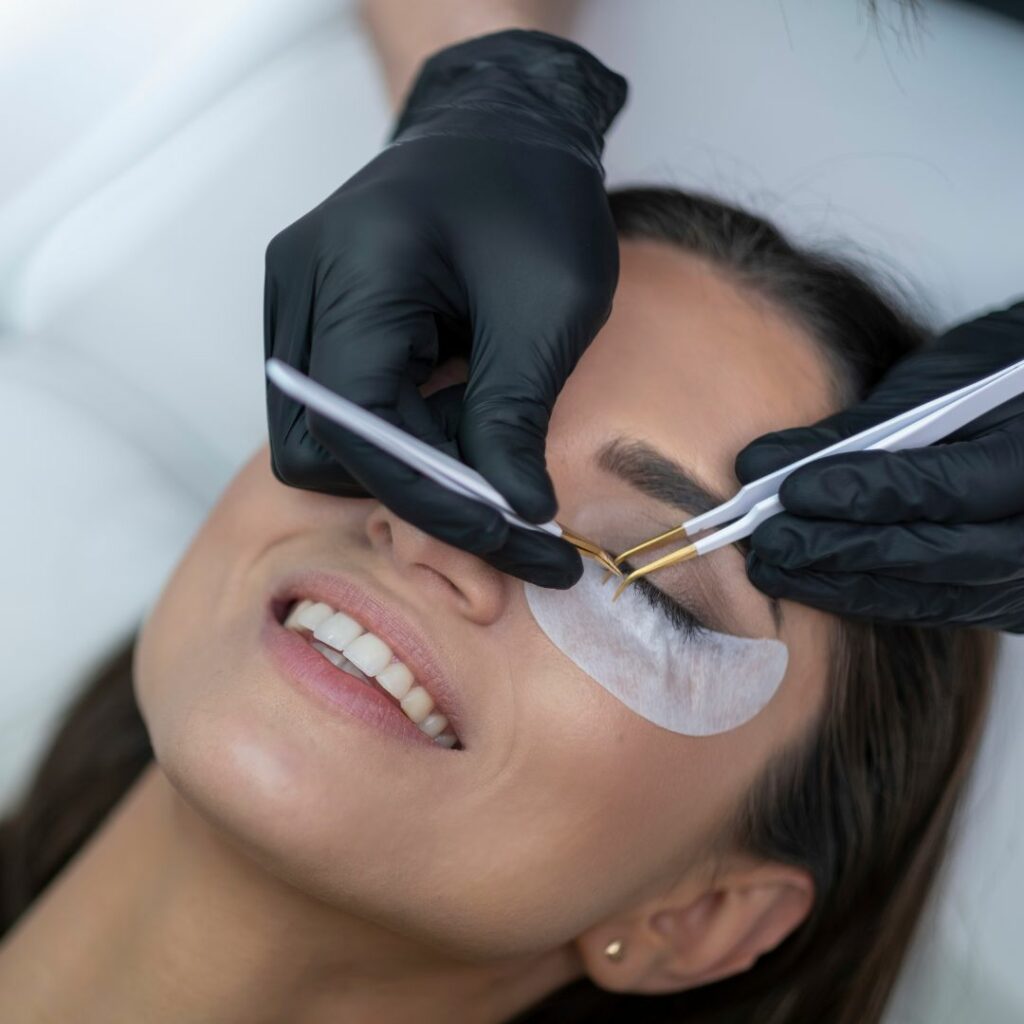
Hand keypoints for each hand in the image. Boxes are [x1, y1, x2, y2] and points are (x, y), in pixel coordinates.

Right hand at [264, 31, 625, 588]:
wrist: (505, 129)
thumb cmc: (534, 196)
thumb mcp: (549, 308)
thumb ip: (515, 416)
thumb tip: (513, 516)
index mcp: (353, 268)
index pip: (359, 427)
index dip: (434, 500)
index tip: (514, 537)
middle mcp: (301, 285)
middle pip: (319, 448)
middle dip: (414, 489)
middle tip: (508, 494)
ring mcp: (297, 300)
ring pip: (321, 440)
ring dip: (407, 464)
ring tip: (487, 435)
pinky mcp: (315, 316)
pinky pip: (336, 410)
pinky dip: (400, 433)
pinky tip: (459, 408)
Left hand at [734, 302, 1023, 630]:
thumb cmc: (1001, 375)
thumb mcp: (940, 380)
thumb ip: (856, 429)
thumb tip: (759, 467)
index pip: (946, 489)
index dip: (864, 494)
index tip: (790, 492)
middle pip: (936, 556)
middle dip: (840, 551)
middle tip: (768, 541)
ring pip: (931, 596)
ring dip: (842, 584)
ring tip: (772, 567)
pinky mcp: (1013, 604)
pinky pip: (935, 608)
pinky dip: (869, 595)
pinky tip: (811, 583)